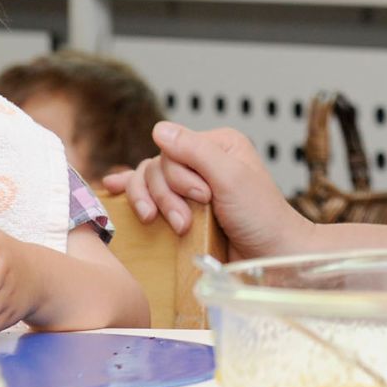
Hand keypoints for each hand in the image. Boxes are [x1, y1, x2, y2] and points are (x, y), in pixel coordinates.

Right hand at [104, 122, 310, 259]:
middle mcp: (203, 162)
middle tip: (186, 222)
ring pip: (149, 183)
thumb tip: (158, 129)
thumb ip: (196, 152)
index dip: (177, 176)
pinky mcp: (184, 212)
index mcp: (217, 145)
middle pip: (156, 167)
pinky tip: (113, 189)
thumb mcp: (232, 178)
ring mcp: (192, 187)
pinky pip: (149, 196)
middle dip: (167, 196)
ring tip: (179, 228)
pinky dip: (131, 193)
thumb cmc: (262, 217)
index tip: (203, 198)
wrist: (273, 258)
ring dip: (156, 205)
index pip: (172, 149)